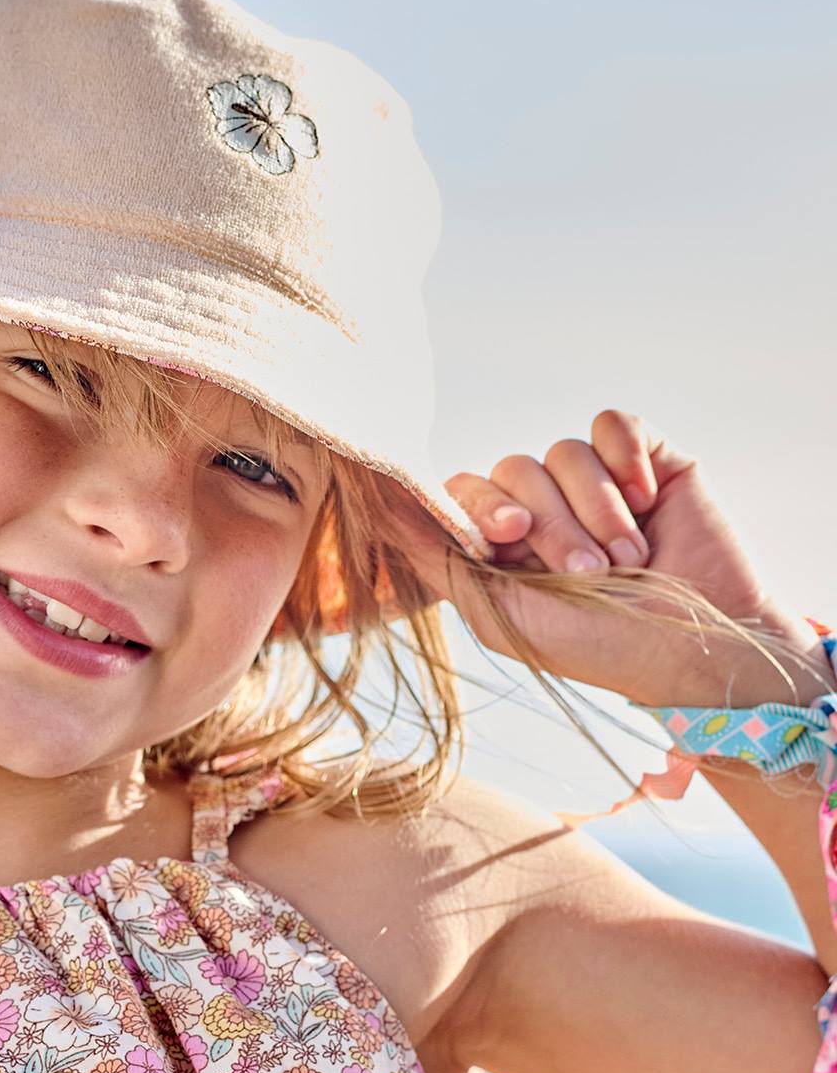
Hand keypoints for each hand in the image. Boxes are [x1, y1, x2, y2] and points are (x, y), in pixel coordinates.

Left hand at [400, 409, 824, 706]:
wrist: (696, 648)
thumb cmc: (599, 646)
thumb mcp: (501, 615)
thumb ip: (438, 560)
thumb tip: (376, 509)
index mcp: (504, 542)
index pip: (466, 492)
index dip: (483, 507)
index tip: (509, 537)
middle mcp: (546, 506)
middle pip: (515, 470)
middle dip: (551, 525)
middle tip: (589, 571)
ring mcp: (596, 481)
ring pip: (565, 452)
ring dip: (596, 511)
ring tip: (629, 560)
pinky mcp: (647, 459)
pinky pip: (614, 425)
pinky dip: (626, 462)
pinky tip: (646, 503)